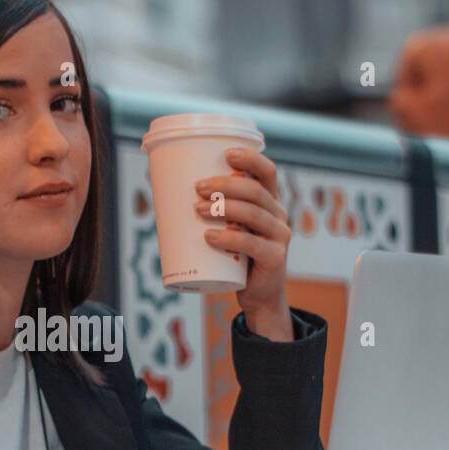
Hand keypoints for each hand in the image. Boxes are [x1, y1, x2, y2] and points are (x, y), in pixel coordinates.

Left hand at [194, 147, 294, 340]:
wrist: (258, 295)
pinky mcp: (275, 258)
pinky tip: (210, 237)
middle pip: (255, 191)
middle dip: (224, 185)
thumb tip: (168, 194)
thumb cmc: (237, 257)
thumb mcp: (231, 229)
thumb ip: (215, 213)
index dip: (250, 159)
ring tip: (197, 210)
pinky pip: (252, 244)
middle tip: (197, 188)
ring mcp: (280, 236)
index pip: (268, 172)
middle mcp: (279, 215)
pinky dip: (229, 239)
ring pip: (253, 214)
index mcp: (270, 202)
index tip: (226, 154)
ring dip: (223, 208)